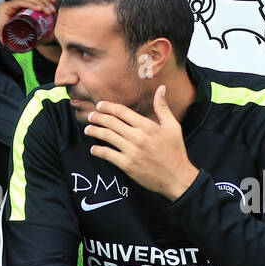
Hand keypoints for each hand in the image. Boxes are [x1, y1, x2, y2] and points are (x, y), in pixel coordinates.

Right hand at [0, 0, 57, 40]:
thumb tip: (51, 33)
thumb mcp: (28, 37)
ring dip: (40, 2)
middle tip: (52, 9)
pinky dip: (31, 4)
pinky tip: (38, 8)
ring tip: (47, 10)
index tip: (53, 2)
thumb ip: (38, 35)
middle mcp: (13, 5)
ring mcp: (8, 5)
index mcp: (18, 8)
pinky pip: (20, 2)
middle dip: (44, 0)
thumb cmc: (10, 43)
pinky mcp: (4, 7)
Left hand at [85, 86, 198, 200]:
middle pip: (111, 122)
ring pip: (106, 136)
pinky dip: (97, 150)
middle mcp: (137, 137)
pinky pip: (107, 154)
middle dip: (97, 117)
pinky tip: (93, 148)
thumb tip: (161, 88)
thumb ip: (163, 107)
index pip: (122, 111)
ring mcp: (131, 151)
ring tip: (88, 129)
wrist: (176, 177)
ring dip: (94, 131)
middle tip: (90, 116)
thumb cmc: (175, 151)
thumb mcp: (173, 126)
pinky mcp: (127, 165)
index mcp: (147, 126)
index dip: (108, 107)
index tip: (99, 105)